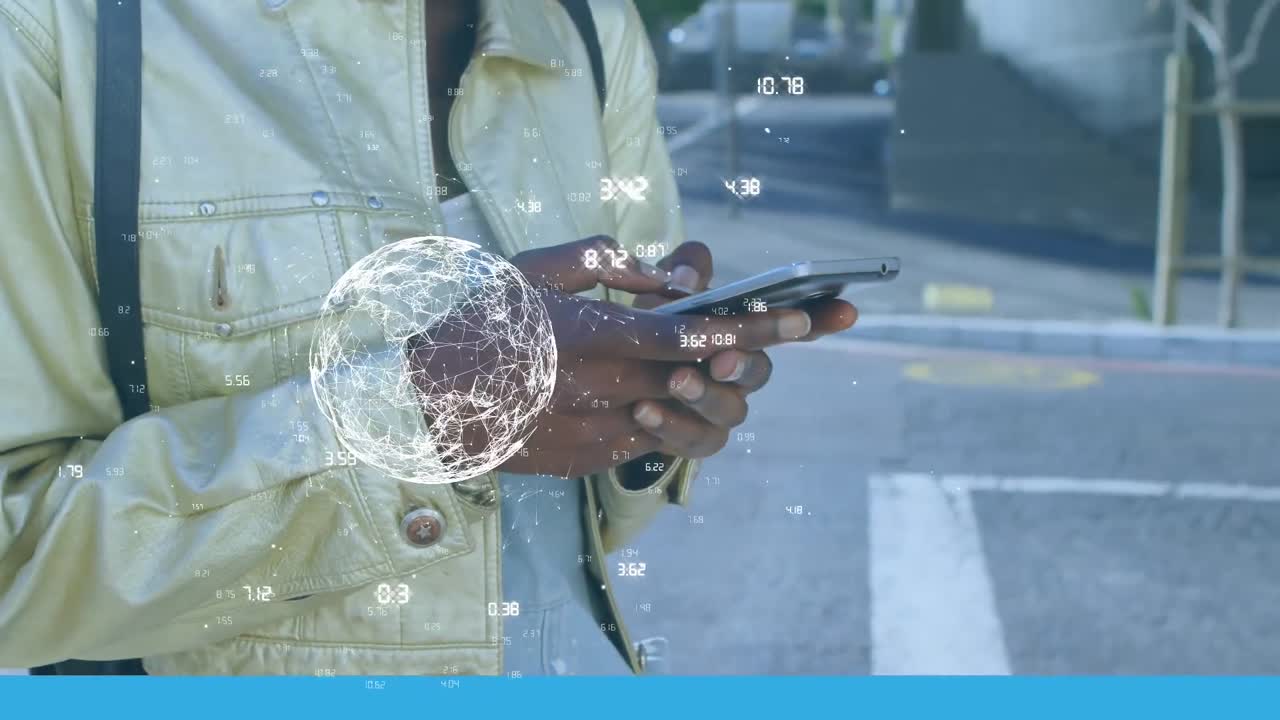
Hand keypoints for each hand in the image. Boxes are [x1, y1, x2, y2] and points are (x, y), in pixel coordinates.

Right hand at [406, 236, 821, 477]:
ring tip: (689, 369)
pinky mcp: (582, 462)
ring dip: (699, 392)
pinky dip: (656, 412)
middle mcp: (598, 389)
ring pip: (680, 415)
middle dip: (746, 362)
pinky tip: (636, 392)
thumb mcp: (535, 269)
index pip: (694, 336)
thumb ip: (610, 265)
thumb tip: (674, 275)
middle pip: (701, 380)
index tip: (807, 320)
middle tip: (760, 344)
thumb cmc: (475, 322)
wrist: (413, 399)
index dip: (758, 328)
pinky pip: (644, 438)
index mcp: (589, 334)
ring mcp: (591, 433)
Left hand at [621, 243, 856, 473]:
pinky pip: (695, 441)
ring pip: (731, 411)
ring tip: (675, 381)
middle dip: (744, 364)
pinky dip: (669, 427)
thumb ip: (680, 274)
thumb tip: (685, 278)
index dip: (822, 319)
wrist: (614, 381)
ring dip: (705, 396)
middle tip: (722, 360)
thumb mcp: (660, 293)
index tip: (847, 311)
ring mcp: (720, 409)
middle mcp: (740, 373)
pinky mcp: (694, 439)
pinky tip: (643, 410)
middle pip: (760, 372)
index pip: (790, 325)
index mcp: (740, 332)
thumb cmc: (647, 329)